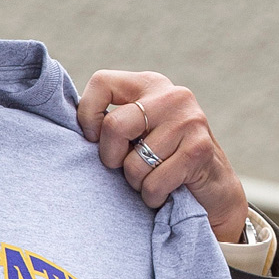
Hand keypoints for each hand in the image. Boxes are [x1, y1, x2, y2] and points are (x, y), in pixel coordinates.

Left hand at [77, 69, 247, 242]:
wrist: (214, 189)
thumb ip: (109, 119)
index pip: (102, 82)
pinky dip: (151, 195)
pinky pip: (154, 182)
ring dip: (135, 182)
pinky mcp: (201, 149)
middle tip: (122, 167)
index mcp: (148, 84)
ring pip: (133, 162)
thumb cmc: (161, 158)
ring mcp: (189, 120)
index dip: (87, 114)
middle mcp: (171, 95)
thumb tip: (64, 120)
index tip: (92, 138)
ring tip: (150, 178)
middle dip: (111, 157)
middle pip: (114, 125)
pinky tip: (163, 192)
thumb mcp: (135, 130)